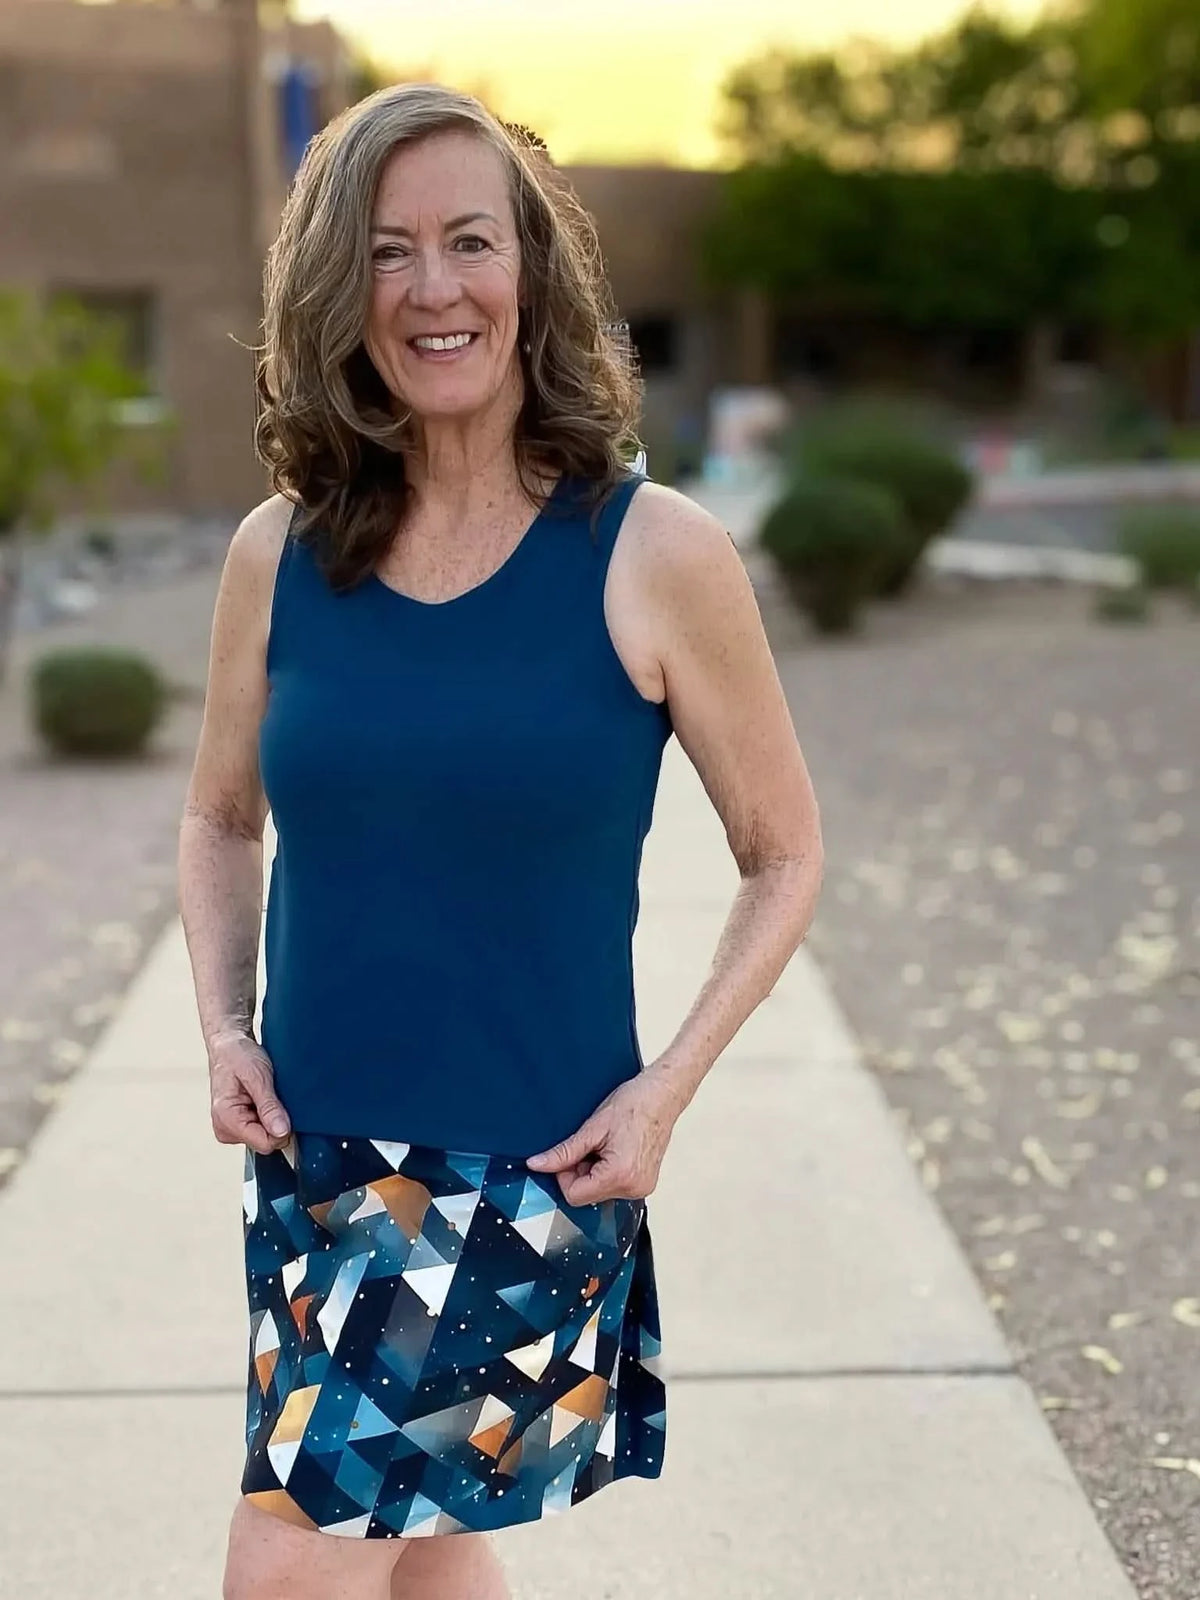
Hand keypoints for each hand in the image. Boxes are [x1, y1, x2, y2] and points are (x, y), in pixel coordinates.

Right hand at [208, 1030, 290, 1153]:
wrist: (229, 1046)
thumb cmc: (239, 1056)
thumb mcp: (258, 1077)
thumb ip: (269, 1106)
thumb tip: (281, 1132)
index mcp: (226, 1119)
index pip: (265, 1144)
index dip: (281, 1129)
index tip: (283, 1106)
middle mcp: (225, 1130)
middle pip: (266, 1142)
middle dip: (276, 1121)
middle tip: (271, 1095)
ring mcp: (231, 1130)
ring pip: (266, 1137)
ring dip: (272, 1117)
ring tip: (264, 1094)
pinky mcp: (238, 1126)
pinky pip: (262, 1130)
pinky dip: (268, 1115)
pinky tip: (261, 1098)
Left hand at [525, 1063, 687, 1205]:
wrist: (662, 1095)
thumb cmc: (633, 1104)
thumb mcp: (592, 1128)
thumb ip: (563, 1153)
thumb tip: (536, 1165)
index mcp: (619, 1176)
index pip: (574, 1195)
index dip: (565, 1175)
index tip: (570, 1153)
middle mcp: (633, 1189)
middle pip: (587, 1195)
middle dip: (581, 1172)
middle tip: (590, 1144)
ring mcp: (642, 1188)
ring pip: (600, 1191)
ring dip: (594, 1171)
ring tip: (605, 1145)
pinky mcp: (645, 1183)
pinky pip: (614, 1186)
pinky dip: (607, 1171)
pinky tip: (615, 1149)